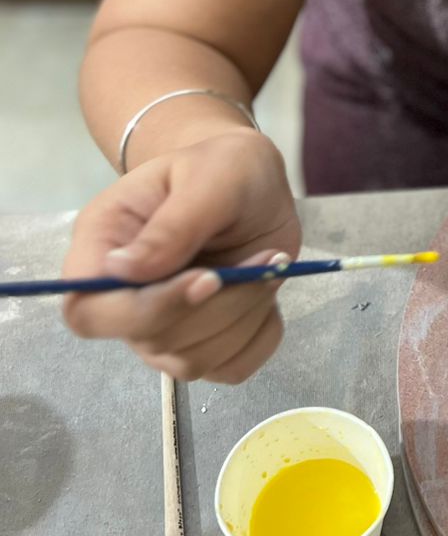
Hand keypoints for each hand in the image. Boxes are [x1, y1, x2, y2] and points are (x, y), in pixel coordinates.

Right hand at [62, 131, 301, 383]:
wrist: (254, 183)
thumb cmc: (223, 168)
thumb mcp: (210, 176)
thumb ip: (172, 225)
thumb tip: (123, 271)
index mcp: (102, 247)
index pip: (91, 311)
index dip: (143, 310)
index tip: (207, 278)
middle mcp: (122, 297)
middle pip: (152, 340)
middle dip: (219, 305)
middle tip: (265, 257)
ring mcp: (161, 327)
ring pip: (195, 361)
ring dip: (245, 315)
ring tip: (269, 262)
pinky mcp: (204, 343)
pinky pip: (233, 367)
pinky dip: (261, 335)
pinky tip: (266, 293)